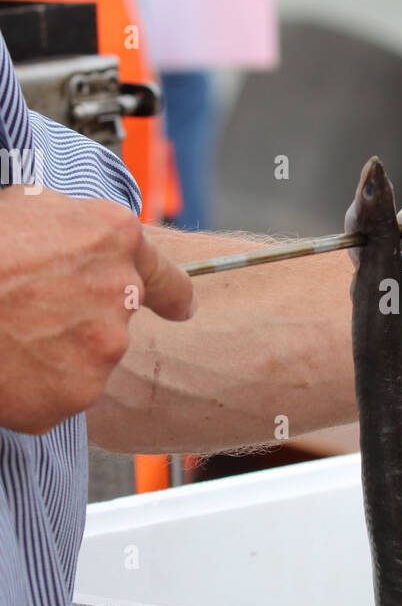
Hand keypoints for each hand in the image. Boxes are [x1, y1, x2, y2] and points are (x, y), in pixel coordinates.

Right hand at [0, 186, 195, 432]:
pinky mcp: (75, 393)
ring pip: (84, 361)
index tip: (180, 308)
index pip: (166, 279)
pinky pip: (56, 397)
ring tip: (9, 333)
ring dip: (52, 355)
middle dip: (77, 322)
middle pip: (111, 322)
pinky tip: (6, 366)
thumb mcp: (31, 207)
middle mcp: (120, 294)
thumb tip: (82, 245)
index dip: (172, 296)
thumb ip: (77, 232)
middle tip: (25, 312)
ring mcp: (102, 348)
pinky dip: (32, 389)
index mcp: (114, 238)